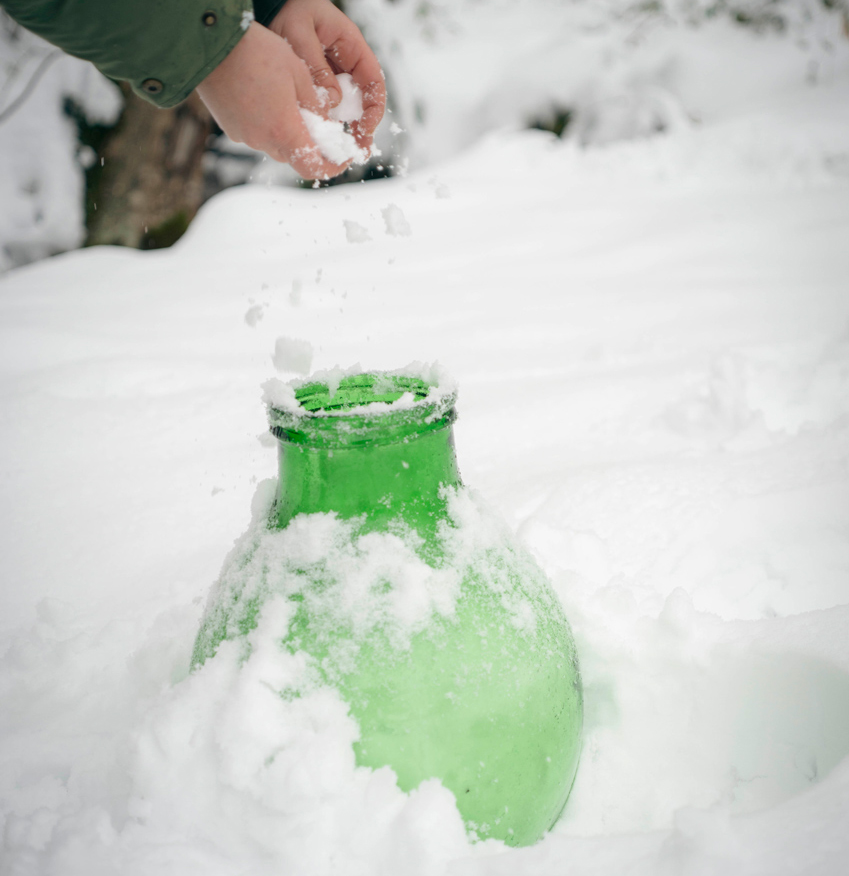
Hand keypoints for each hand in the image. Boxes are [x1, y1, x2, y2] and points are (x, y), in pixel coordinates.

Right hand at [196, 1, 384, 179]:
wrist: (210, 43)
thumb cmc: (258, 52)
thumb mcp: (300, 73)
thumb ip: (318, 105)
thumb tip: (328, 124)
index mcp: (285, 131)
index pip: (315, 168)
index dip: (334, 167)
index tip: (344, 155)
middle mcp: (263, 141)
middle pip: (296, 155)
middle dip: (311, 141)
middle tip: (321, 119)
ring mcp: (244, 136)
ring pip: (277, 143)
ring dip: (289, 129)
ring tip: (290, 98)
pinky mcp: (231, 128)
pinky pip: (258, 132)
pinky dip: (269, 122)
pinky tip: (267, 95)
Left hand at [269, 0, 385, 153]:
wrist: (269, 5)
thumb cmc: (287, 10)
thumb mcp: (300, 33)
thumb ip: (316, 66)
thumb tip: (333, 103)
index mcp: (351, 47)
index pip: (373, 81)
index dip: (373, 108)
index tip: (365, 128)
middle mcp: (346, 64)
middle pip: (362, 100)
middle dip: (362, 127)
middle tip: (358, 152)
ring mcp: (332, 75)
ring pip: (344, 107)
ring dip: (344, 130)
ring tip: (341, 153)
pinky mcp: (317, 84)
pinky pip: (325, 106)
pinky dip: (324, 123)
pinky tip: (319, 139)